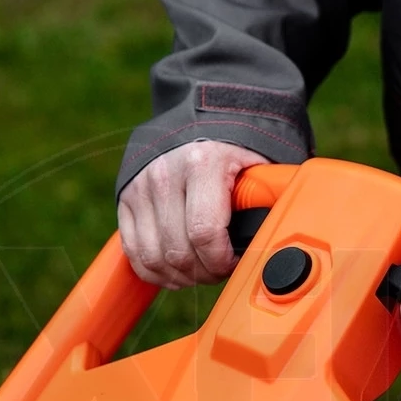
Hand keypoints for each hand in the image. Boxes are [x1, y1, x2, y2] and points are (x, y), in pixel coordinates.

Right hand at [117, 141, 269, 288]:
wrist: (197, 124)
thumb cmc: (234, 153)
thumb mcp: (257, 168)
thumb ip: (266, 201)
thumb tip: (275, 239)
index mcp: (202, 164)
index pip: (204, 233)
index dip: (221, 261)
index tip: (233, 262)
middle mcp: (165, 174)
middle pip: (178, 251)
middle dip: (204, 272)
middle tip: (220, 269)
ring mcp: (140, 188)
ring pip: (154, 258)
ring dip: (180, 276)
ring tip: (200, 271)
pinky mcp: (125, 200)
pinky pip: (134, 252)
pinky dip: (155, 272)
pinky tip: (177, 271)